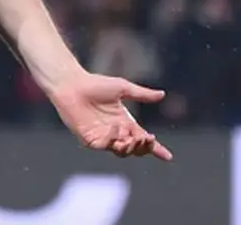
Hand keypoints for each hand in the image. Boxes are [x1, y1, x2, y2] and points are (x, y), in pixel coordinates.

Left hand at [48, 71, 172, 159]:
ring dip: (131, 146)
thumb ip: (142, 94)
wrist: (72, 84)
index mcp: (125, 122)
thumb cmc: (95, 84)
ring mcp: (102, 137)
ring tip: (134, 137)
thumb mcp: (123, 88)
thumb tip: (162, 94)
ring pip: (122, 152)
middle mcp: (115, 132)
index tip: (168, 157)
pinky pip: (105, 145)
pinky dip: (113, 139)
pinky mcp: (90, 139)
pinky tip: (116, 128)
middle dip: (144, 147)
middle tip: (147, 138)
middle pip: (135, 149)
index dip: (155, 149)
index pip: (142, 139)